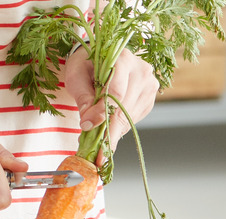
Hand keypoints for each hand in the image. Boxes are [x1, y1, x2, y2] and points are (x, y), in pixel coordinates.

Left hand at [65, 48, 158, 165]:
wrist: (100, 59)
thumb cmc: (85, 65)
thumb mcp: (76, 75)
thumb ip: (83, 97)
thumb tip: (90, 123)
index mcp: (122, 59)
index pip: (115, 92)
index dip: (101, 113)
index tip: (88, 128)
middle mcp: (141, 70)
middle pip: (124, 107)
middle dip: (108, 131)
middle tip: (96, 153)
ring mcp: (149, 84)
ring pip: (130, 116)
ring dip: (113, 132)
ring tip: (97, 144)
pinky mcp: (149, 98)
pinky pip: (133, 119)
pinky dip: (119, 128)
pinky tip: (108, 129)